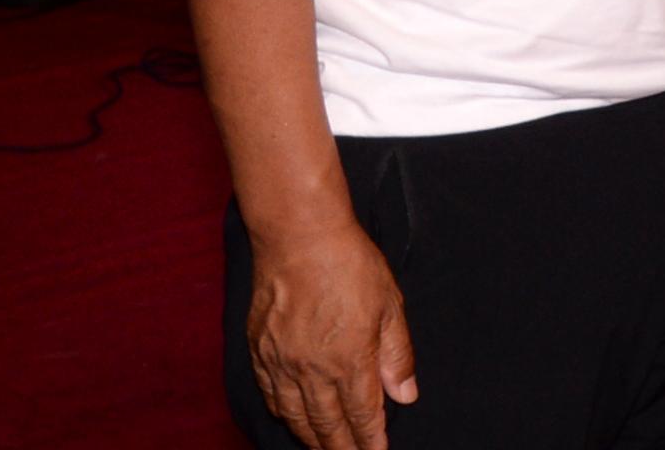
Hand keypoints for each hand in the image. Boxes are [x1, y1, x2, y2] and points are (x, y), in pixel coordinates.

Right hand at [245, 219, 414, 449]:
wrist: (298, 236)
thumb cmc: (350, 264)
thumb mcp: (390, 305)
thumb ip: (396, 355)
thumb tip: (405, 396)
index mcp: (349, 360)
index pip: (362, 415)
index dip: (370, 440)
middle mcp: (311, 370)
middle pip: (326, 423)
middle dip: (340, 447)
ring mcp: (280, 362)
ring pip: (294, 416)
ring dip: (310, 437)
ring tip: (324, 448)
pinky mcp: (259, 350)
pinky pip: (270, 395)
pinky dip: (282, 413)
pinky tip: (290, 418)